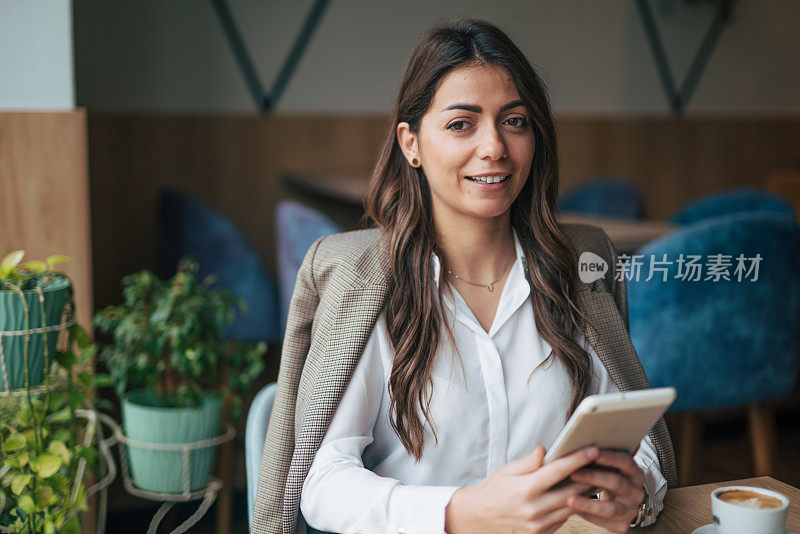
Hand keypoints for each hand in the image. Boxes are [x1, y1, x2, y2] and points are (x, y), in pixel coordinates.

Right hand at [445, 445, 598, 533]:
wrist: (478, 517)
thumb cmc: (492, 490)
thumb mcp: (506, 471)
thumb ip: (529, 462)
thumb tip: (545, 450)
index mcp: (526, 489)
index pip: (558, 471)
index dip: (578, 459)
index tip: (592, 449)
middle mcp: (534, 509)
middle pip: (571, 490)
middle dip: (588, 475)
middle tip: (601, 463)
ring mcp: (538, 525)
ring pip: (571, 506)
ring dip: (584, 493)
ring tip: (594, 477)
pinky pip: (563, 519)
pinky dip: (571, 506)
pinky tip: (575, 495)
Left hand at [566, 449, 645, 532]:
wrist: (618, 502)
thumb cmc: (607, 480)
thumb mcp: (608, 468)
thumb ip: (599, 460)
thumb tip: (577, 447)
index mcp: (635, 473)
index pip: (625, 462)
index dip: (609, 457)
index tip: (592, 453)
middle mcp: (637, 492)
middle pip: (617, 483)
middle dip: (593, 477)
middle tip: (573, 474)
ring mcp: (631, 510)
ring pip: (611, 508)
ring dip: (589, 503)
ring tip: (570, 499)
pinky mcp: (623, 525)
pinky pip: (605, 522)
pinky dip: (589, 516)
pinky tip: (575, 510)